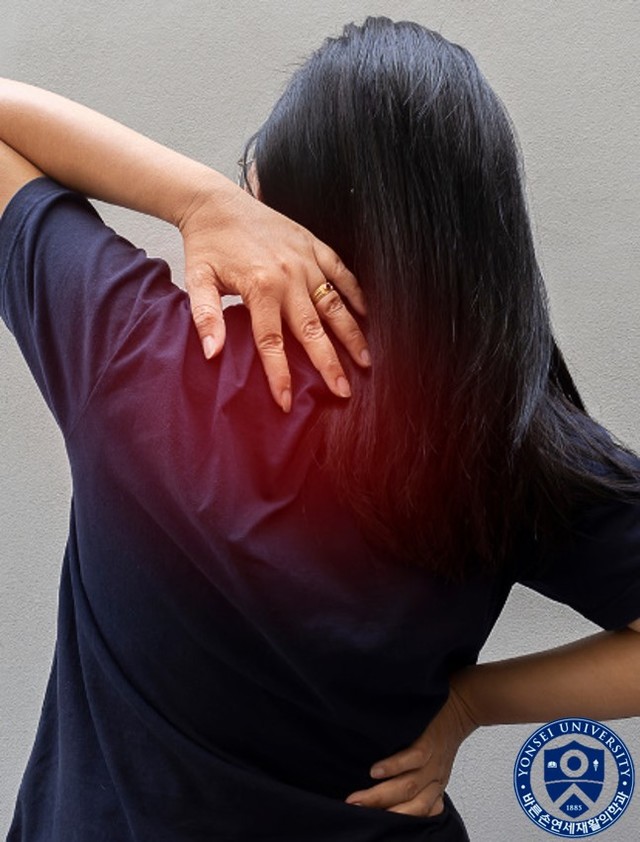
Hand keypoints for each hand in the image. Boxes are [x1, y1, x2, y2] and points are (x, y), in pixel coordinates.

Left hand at [178, 179, 369, 411]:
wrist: (215, 201)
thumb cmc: (207, 244)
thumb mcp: (197, 280)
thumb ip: (206, 317)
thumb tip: (213, 354)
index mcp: (260, 288)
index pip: (272, 343)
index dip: (280, 376)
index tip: (287, 402)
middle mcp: (289, 276)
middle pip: (313, 331)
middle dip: (330, 364)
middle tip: (344, 392)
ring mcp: (306, 260)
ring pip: (334, 305)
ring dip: (352, 334)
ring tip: (365, 361)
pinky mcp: (314, 245)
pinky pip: (341, 273)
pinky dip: (355, 294)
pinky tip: (366, 315)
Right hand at [344, 683, 477, 816]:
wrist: (463, 707)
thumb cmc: (443, 736)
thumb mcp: (436, 766)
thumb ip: (419, 783)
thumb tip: (393, 795)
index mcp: (434, 788)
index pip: (416, 814)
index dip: (395, 821)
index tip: (369, 821)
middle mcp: (434, 780)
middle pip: (408, 806)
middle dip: (379, 811)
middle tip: (354, 810)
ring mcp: (432, 762)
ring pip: (407, 787)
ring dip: (381, 795)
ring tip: (359, 798)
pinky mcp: (429, 742)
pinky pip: (412, 759)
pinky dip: (393, 766)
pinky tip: (375, 771)